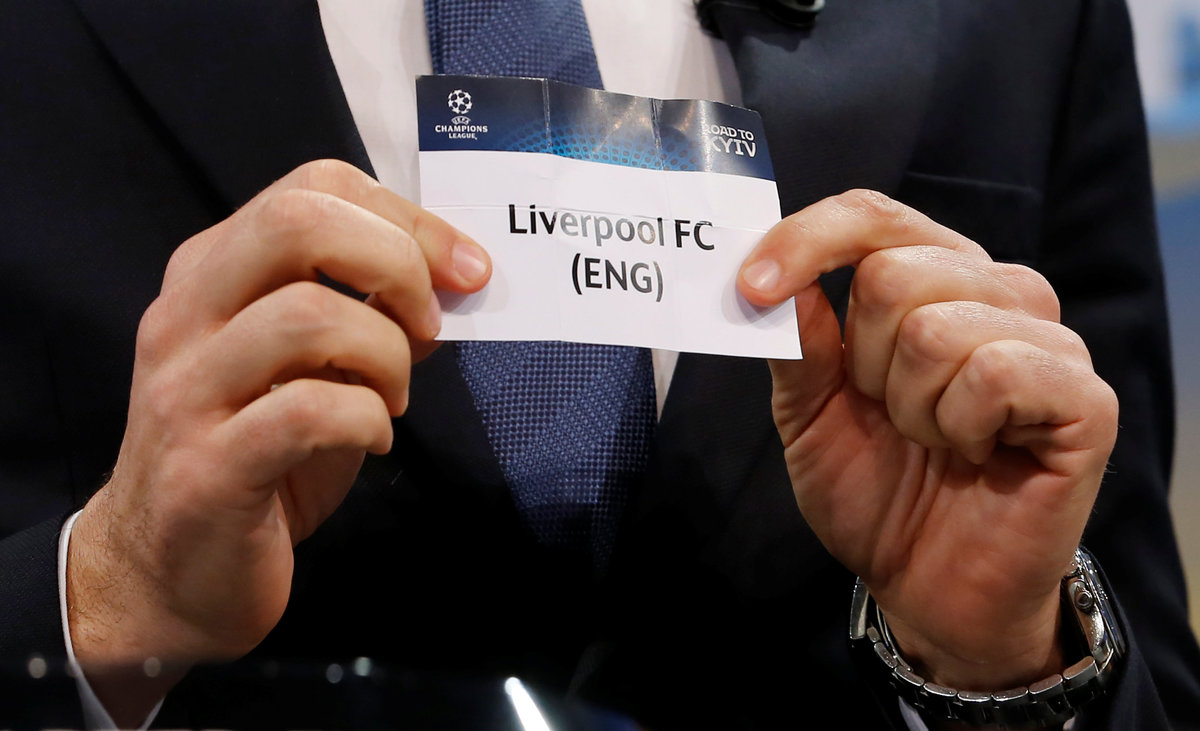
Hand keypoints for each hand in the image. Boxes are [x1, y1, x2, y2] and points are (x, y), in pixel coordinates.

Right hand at [66, 160, 490, 722]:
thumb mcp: (311, 367)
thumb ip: (366, 313)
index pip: (313, 189)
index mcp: (212, 274)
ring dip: (386, 353)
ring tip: (394, 396)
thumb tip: (450, 280)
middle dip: (396, 263)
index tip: (465, 270)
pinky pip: (307, 411)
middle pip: (295, 222)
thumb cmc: (257, 457)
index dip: (406, 219)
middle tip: (428, 326)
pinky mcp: (207, 469)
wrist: (169, 572)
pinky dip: (367, 420)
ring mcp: (187, 391)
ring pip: (307, 315)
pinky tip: (372, 441)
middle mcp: (186, 317)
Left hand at [738, 190, 1117, 689]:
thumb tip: (776, 279)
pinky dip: (962, 427)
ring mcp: (1047, 341)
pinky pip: (996, 374)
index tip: (750, 289)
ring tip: (935, 441)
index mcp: (934, 279)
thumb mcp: (808, 413)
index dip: (806, 240)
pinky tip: (978, 454)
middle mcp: (997, 293)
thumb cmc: (875, 489)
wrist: (926, 586)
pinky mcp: (1084, 398)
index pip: (873, 215)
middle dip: (862, 364)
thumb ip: (797, 342)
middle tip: (889, 415)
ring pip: (936, 328)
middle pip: (893, 272)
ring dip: (911, 407)